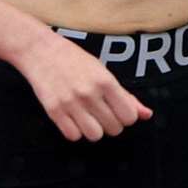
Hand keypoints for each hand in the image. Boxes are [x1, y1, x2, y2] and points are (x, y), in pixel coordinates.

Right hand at [18, 30, 152, 141]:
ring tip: (87, 117)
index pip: (129, 116)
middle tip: (100, 112)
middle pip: (114, 128)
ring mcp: (71, 103)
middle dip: (110, 124)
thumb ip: (126, 95)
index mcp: (105, 81)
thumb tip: (146, 114)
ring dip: (94, 130)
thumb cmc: (74, 60)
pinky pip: (73, 136)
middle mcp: (89, 93)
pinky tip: (73, 119)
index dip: (125, 117)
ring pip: (95, 135)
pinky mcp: (54, 111)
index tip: (117, 110)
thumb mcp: (103, 71)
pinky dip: (75, 131)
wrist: (40, 51)